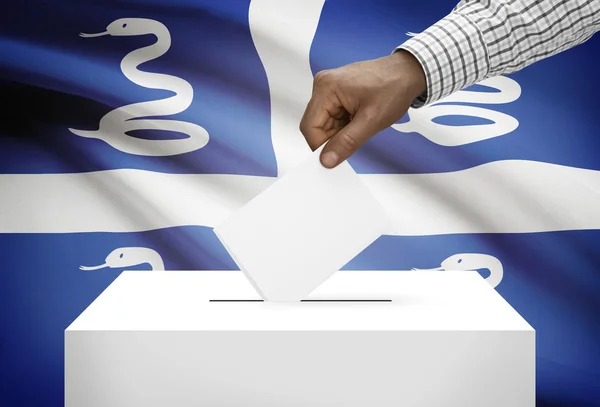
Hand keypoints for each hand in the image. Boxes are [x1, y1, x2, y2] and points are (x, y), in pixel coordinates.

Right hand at [299, 50, 425, 167]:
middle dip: (333, 138)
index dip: (320, 146)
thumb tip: (326, 160)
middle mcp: (322, 85)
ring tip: (362, 124)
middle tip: (356, 137)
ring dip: (340, 132)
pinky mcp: (335, 91)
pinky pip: (332, 116)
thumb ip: (347, 142)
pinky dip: (344, 125)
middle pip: (315, 125)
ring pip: (324, 123)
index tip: (335, 157)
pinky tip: (359, 119)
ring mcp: (328, 87)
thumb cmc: (394, 88)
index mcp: (326, 88)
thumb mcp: (371, 121)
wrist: (408, 72)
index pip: (310, 127)